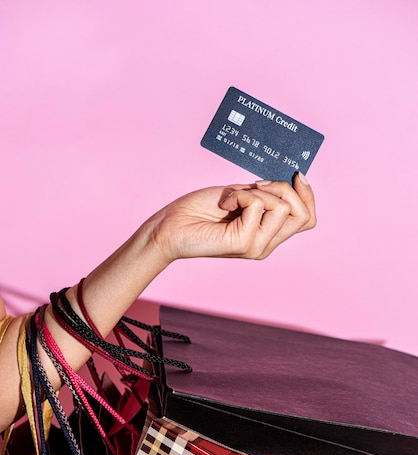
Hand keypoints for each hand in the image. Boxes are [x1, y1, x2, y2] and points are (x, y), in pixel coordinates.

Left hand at [141, 173, 315, 263]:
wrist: (171, 226)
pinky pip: (258, 204)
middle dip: (284, 188)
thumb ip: (266, 194)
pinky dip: (240, 195)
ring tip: (233, 197)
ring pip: (283, 206)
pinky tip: (224, 204)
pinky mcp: (243, 243)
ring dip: (257, 190)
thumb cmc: (200, 210)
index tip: (296, 173)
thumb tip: (292, 179)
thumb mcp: (242, 196)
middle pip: (303, 214)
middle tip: (255, 185)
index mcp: (268, 235)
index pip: (308, 219)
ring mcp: (256, 247)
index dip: (307, 195)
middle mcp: (266, 245)